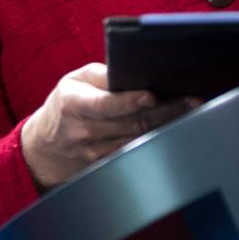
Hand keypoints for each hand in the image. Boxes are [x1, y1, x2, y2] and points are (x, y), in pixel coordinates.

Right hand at [20, 62, 198, 190]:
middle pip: (131, 124)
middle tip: (192, 101)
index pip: (104, 104)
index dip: (128, 101)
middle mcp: (85, 132)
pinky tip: (177, 131)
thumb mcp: (72, 82)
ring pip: (139, 141)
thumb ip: (100, 76)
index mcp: (73, 104)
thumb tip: (131, 71)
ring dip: (168, 128)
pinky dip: (159, 142)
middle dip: (165, 112)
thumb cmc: (64, 105)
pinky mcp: (108, 168)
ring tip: (193, 113)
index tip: (151, 95)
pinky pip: (137, 154)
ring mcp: (96, 155)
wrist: (44, 149)